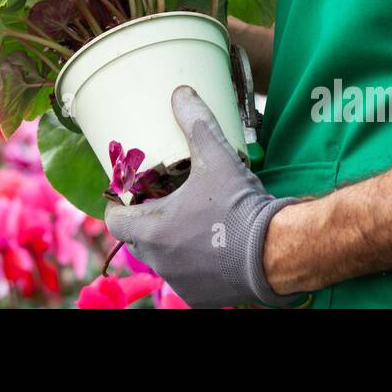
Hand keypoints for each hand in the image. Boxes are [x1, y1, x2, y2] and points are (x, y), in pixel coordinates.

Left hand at [103, 84, 303, 307]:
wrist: (277, 252)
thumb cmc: (239, 206)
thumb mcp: (216, 157)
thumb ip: (195, 123)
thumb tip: (180, 93)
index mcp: (152, 231)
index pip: (115, 220)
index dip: (119, 204)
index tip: (131, 194)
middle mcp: (159, 262)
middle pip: (138, 238)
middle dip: (147, 220)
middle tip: (165, 201)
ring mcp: (180, 283)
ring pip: (163, 259)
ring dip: (171, 242)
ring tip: (192, 221)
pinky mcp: (201, 298)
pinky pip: (186, 278)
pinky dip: (193, 264)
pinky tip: (211, 246)